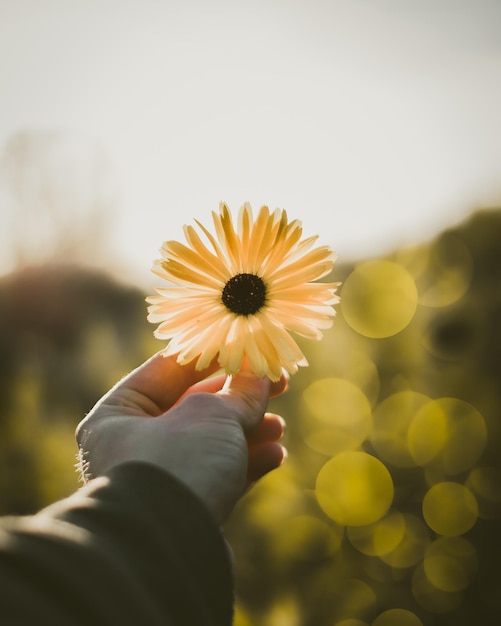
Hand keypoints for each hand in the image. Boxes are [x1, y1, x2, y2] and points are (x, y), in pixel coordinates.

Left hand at [76, 352, 287, 522]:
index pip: (169, 369)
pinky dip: (246, 463)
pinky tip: (275, 456)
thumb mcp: (210, 415)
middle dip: (239, 397)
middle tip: (277, 382)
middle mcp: (132, 446)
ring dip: (248, 431)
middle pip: (195, 407)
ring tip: (277, 426)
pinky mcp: (184, 507)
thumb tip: (259, 373)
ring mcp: (159, 479)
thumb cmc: (176, 465)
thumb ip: (238, 391)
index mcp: (119, 414)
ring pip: (210, 443)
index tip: (248, 346)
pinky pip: (217, 475)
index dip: (213, 354)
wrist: (166, 549)